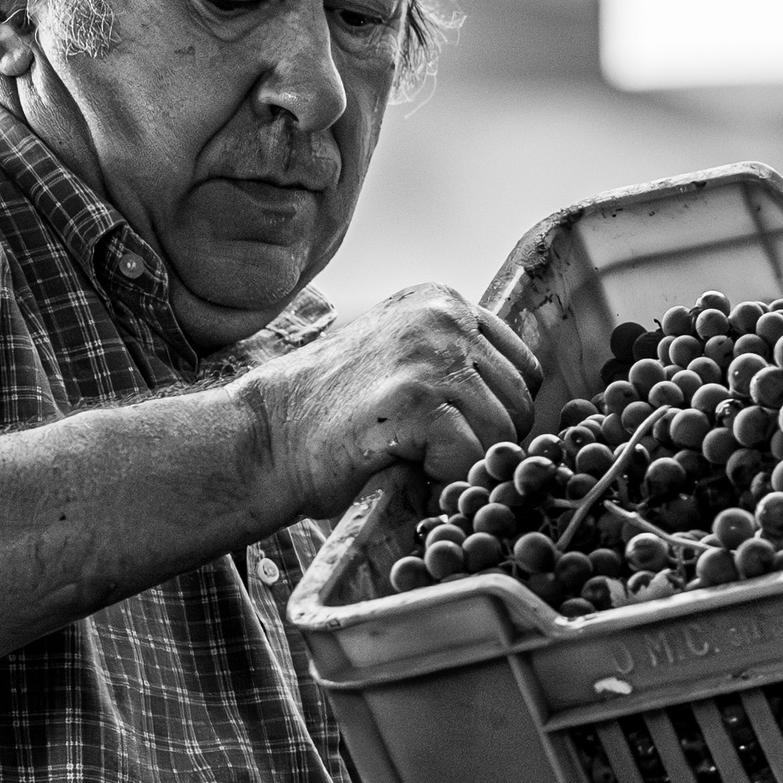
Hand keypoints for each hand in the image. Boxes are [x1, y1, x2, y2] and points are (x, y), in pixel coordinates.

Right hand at [237, 284, 543, 519]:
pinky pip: (473, 457)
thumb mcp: (400, 362)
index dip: (498, 415)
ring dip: (467, 464)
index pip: (521, 368)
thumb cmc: (328, 418)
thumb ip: (455, 365)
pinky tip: (406, 469)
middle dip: (488, 443)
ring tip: (415, 461)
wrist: (260, 439)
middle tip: (433, 458)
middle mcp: (444, 317)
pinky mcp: (418, 399)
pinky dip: (447, 481)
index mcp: (443, 302)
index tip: (461, 438)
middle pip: (521, 400)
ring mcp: (433, 354)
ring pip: (504, 432)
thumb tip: (522, 408)